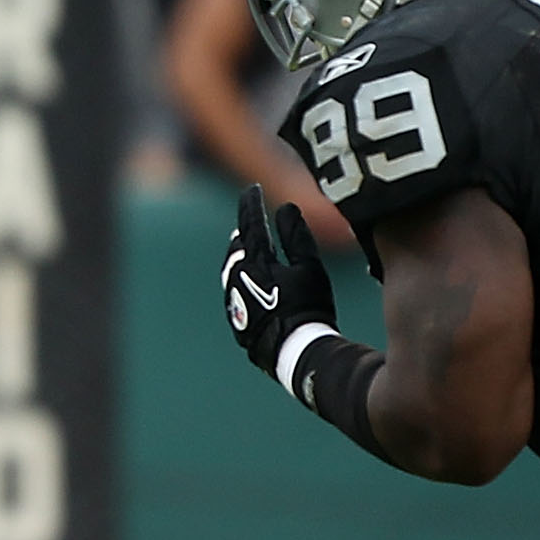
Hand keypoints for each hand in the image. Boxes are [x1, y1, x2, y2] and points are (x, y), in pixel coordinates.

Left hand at [221, 182, 336, 377]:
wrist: (294, 350)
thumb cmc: (307, 307)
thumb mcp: (308, 267)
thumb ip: (296, 236)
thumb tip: (286, 208)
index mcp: (256, 260)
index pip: (250, 223)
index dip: (251, 204)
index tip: (251, 189)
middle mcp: (237, 277)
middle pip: (237, 245)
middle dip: (243, 230)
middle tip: (248, 218)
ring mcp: (233, 299)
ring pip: (231, 268)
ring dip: (239, 254)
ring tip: (245, 247)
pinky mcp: (235, 318)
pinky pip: (233, 290)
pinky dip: (239, 279)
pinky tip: (246, 282)